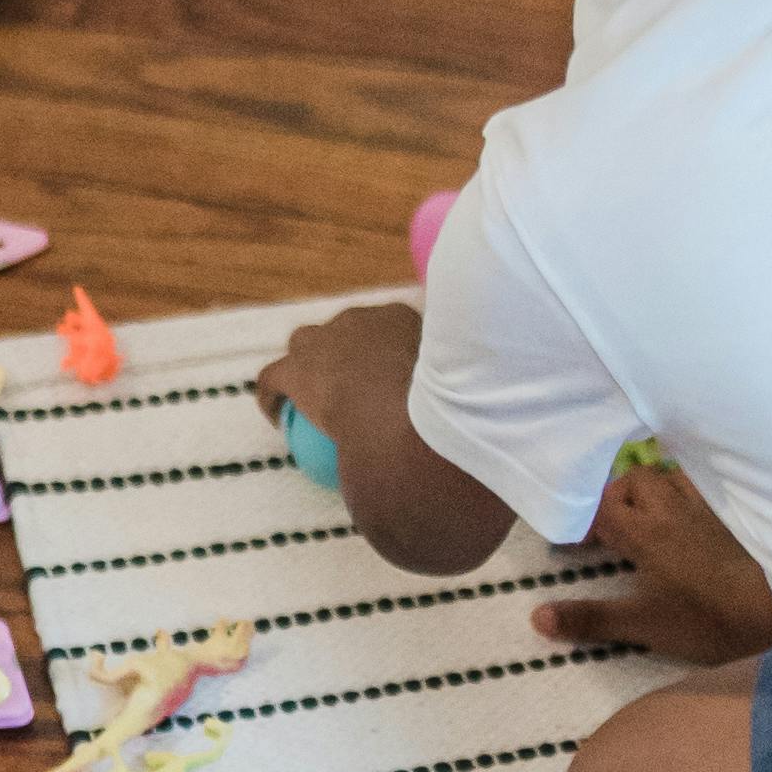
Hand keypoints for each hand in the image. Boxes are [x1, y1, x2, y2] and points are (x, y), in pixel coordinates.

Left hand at [252, 301, 508, 577]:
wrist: (413, 432)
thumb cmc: (448, 424)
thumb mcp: (470, 413)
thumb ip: (478, 419)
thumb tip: (497, 450)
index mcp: (411, 325)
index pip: (391, 330)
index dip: (385, 350)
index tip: (388, 378)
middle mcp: (368, 321)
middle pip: (347, 328)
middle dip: (344, 345)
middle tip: (349, 384)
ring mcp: (328, 341)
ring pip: (305, 346)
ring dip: (306, 366)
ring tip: (306, 397)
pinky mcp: (299, 370)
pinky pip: (274, 381)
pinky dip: (273, 398)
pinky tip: (276, 420)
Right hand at [533, 448, 771, 665]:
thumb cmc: (710, 615)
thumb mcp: (645, 626)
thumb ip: (592, 620)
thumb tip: (536, 616)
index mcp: (644, 530)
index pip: (599, 508)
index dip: (582, 522)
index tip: (577, 547)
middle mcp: (672, 506)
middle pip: (634, 480)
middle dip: (617, 499)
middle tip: (615, 532)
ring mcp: (708, 504)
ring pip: (671, 478)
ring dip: (654, 493)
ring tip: (652, 521)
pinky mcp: (737, 510)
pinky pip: (706, 487)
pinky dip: (691, 495)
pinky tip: (696, 518)